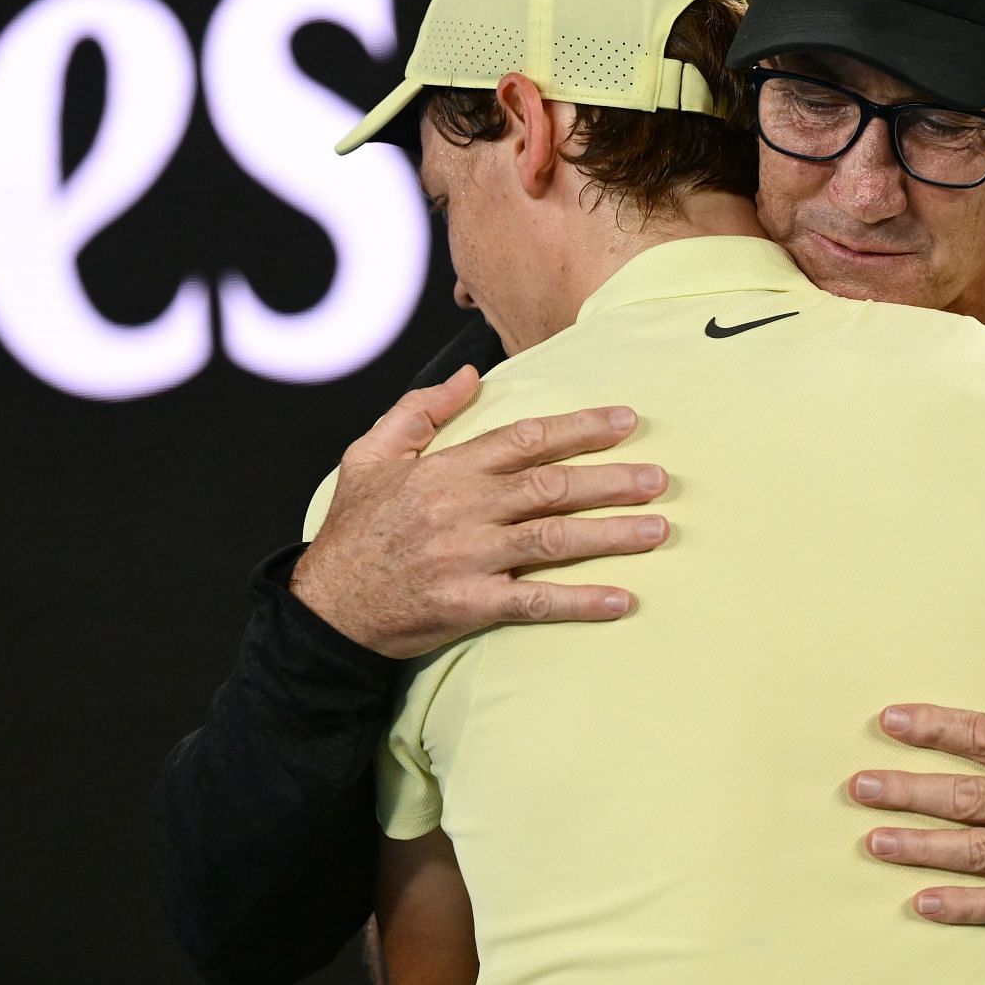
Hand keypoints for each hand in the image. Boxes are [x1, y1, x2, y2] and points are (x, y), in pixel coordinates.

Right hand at [290, 366, 670, 658]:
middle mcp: (463, 509)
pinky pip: (535, 601)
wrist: (324, 609)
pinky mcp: (469, 605)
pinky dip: (581, 602)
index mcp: (446, 470)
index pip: (526, 439)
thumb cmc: (353, 531)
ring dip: (611, 533)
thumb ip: (419, 411)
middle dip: (611, 479)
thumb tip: (469, 375)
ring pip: (553, 539)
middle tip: (660, 478)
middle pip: (551, 486)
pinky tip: (622, 600)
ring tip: (657, 529)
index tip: (625, 421)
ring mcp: (468, 559)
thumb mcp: (370, 455)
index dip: (580, 427)